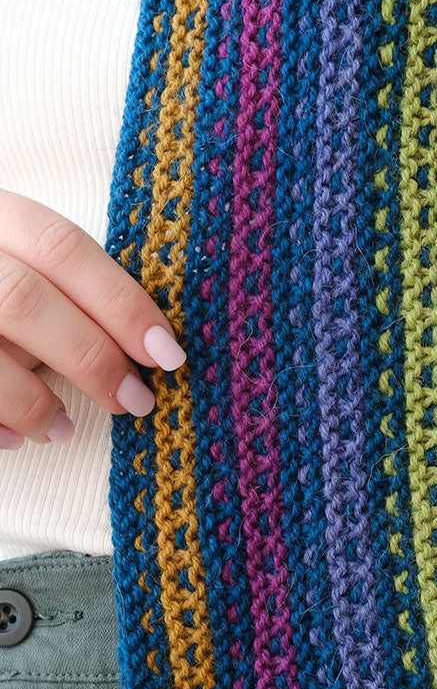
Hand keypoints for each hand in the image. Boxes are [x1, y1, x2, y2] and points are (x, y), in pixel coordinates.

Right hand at [0, 189, 186, 448]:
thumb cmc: (3, 282)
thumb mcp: (23, 266)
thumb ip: (68, 296)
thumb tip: (143, 349)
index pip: (62, 248)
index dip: (121, 303)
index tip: (167, 354)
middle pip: (22, 299)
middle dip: (89, 357)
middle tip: (134, 402)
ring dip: (34, 402)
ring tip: (65, 430)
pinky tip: (15, 441)